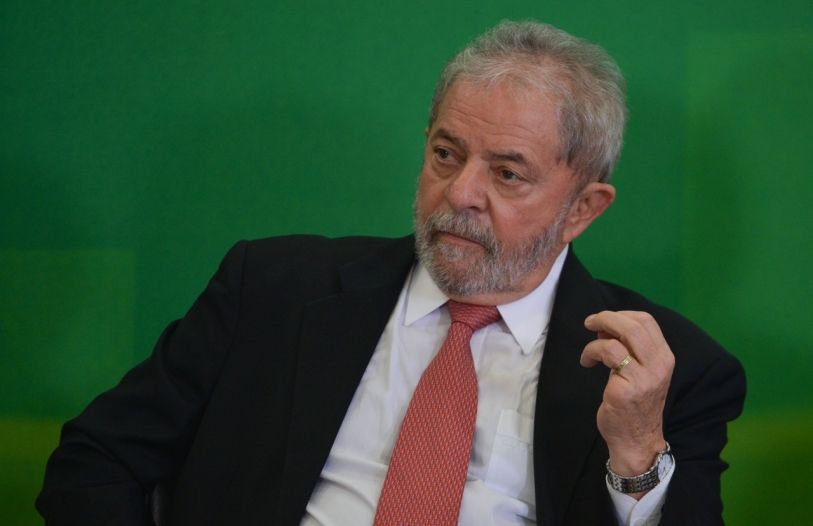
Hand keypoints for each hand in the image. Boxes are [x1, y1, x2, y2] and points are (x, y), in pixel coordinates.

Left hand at [580, 311, 674, 495]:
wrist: (636, 441)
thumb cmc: (635, 405)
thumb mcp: (642, 372)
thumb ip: (631, 349)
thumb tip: (607, 327)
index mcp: (665, 358)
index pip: (647, 321)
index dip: (622, 314)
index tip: (606, 322)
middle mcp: (659, 366)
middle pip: (634, 324)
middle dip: (607, 317)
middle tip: (590, 322)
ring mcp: (644, 378)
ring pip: (619, 338)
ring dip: (596, 337)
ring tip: (589, 352)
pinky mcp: (625, 389)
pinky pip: (606, 354)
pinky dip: (591, 352)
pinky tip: (587, 363)